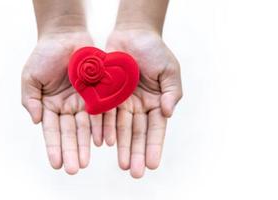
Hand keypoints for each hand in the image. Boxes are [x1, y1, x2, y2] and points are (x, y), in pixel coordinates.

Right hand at [21, 31, 101, 173]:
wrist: (67, 35)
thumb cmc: (45, 54)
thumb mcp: (31, 76)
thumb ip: (31, 99)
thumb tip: (36, 121)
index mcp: (51, 106)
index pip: (53, 131)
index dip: (54, 147)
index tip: (57, 164)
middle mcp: (69, 107)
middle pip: (71, 133)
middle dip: (73, 151)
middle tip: (75, 169)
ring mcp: (85, 101)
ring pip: (87, 127)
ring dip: (87, 144)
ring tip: (88, 161)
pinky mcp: (100, 92)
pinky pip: (103, 112)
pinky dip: (103, 126)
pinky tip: (104, 141)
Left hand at [105, 29, 182, 177]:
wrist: (132, 33)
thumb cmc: (154, 49)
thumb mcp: (170, 70)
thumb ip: (172, 92)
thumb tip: (168, 112)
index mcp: (157, 102)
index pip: (156, 129)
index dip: (155, 146)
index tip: (154, 164)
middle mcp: (140, 106)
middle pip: (138, 134)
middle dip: (138, 153)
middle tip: (136, 173)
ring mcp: (122, 102)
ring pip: (121, 129)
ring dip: (122, 148)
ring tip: (123, 165)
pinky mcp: (106, 95)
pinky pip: (105, 115)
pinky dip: (105, 130)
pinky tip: (105, 145)